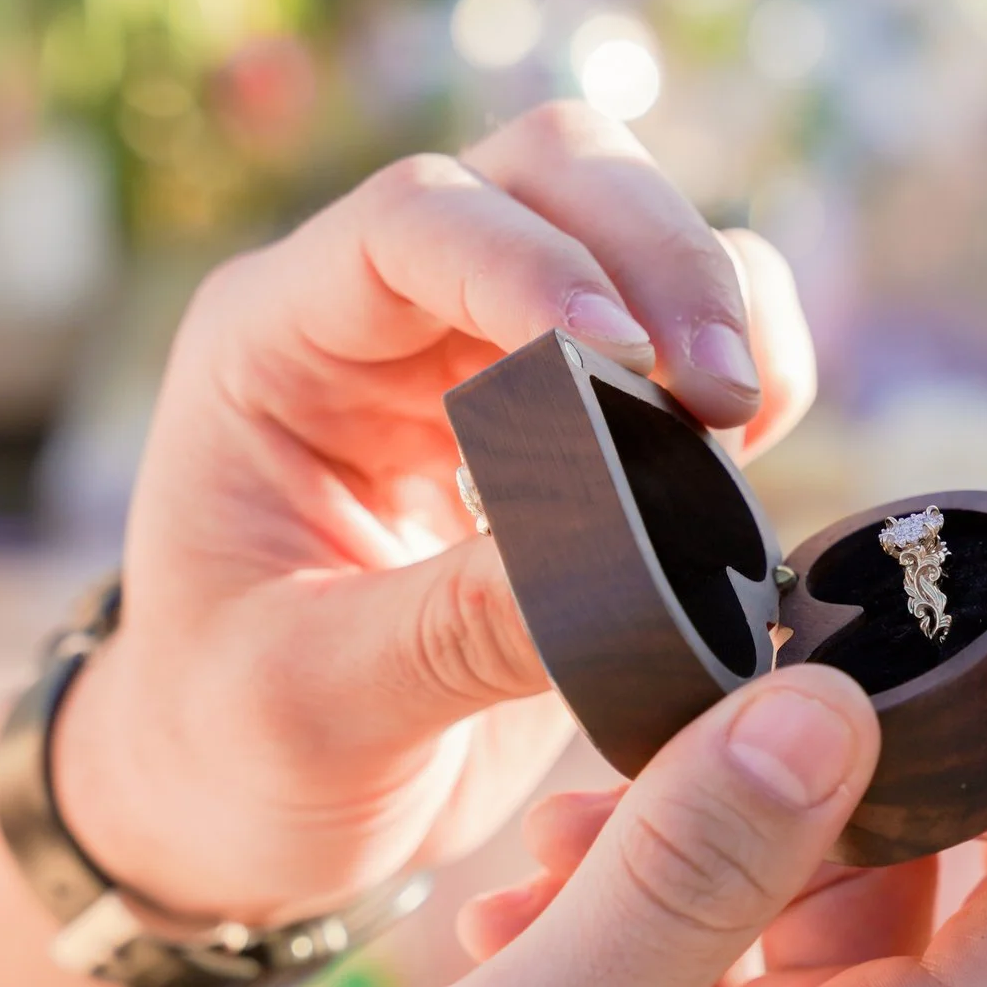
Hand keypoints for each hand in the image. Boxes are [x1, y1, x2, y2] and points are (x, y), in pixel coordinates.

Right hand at [33, 667, 986, 986]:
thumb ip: (687, 878)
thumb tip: (832, 701)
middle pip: (969, 877)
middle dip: (911, 740)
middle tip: (841, 613)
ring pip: (824, 879)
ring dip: (725, 807)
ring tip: (571, 814)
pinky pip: (722, 922)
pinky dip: (645, 869)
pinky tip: (526, 881)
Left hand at [54, 102, 818, 916]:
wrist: (254, 814)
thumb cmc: (231, 750)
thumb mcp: (312, 706)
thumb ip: (456, 630)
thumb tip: (631, 566)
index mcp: (278, 344)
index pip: (415, 220)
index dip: (527, 264)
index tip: (621, 361)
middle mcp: (390, 319)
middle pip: (552, 172)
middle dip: (655, 253)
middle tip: (715, 391)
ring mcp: (494, 356)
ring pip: (640, 229)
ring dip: (717, 300)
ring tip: (738, 424)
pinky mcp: (587, 426)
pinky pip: (695, 334)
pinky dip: (754, 364)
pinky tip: (752, 453)